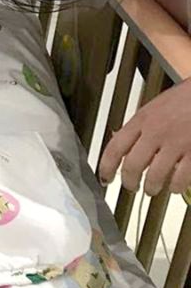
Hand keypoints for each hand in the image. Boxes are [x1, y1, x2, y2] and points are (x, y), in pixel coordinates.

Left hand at [99, 78, 190, 194]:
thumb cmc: (185, 98)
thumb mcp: (154, 107)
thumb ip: (138, 125)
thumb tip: (118, 140)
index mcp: (142, 120)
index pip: (115, 148)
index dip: (106, 168)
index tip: (105, 178)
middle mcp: (156, 132)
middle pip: (132, 166)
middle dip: (129, 182)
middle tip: (131, 187)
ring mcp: (177, 143)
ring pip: (156, 176)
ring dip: (152, 188)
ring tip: (152, 189)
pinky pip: (181, 178)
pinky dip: (176, 186)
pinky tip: (175, 186)